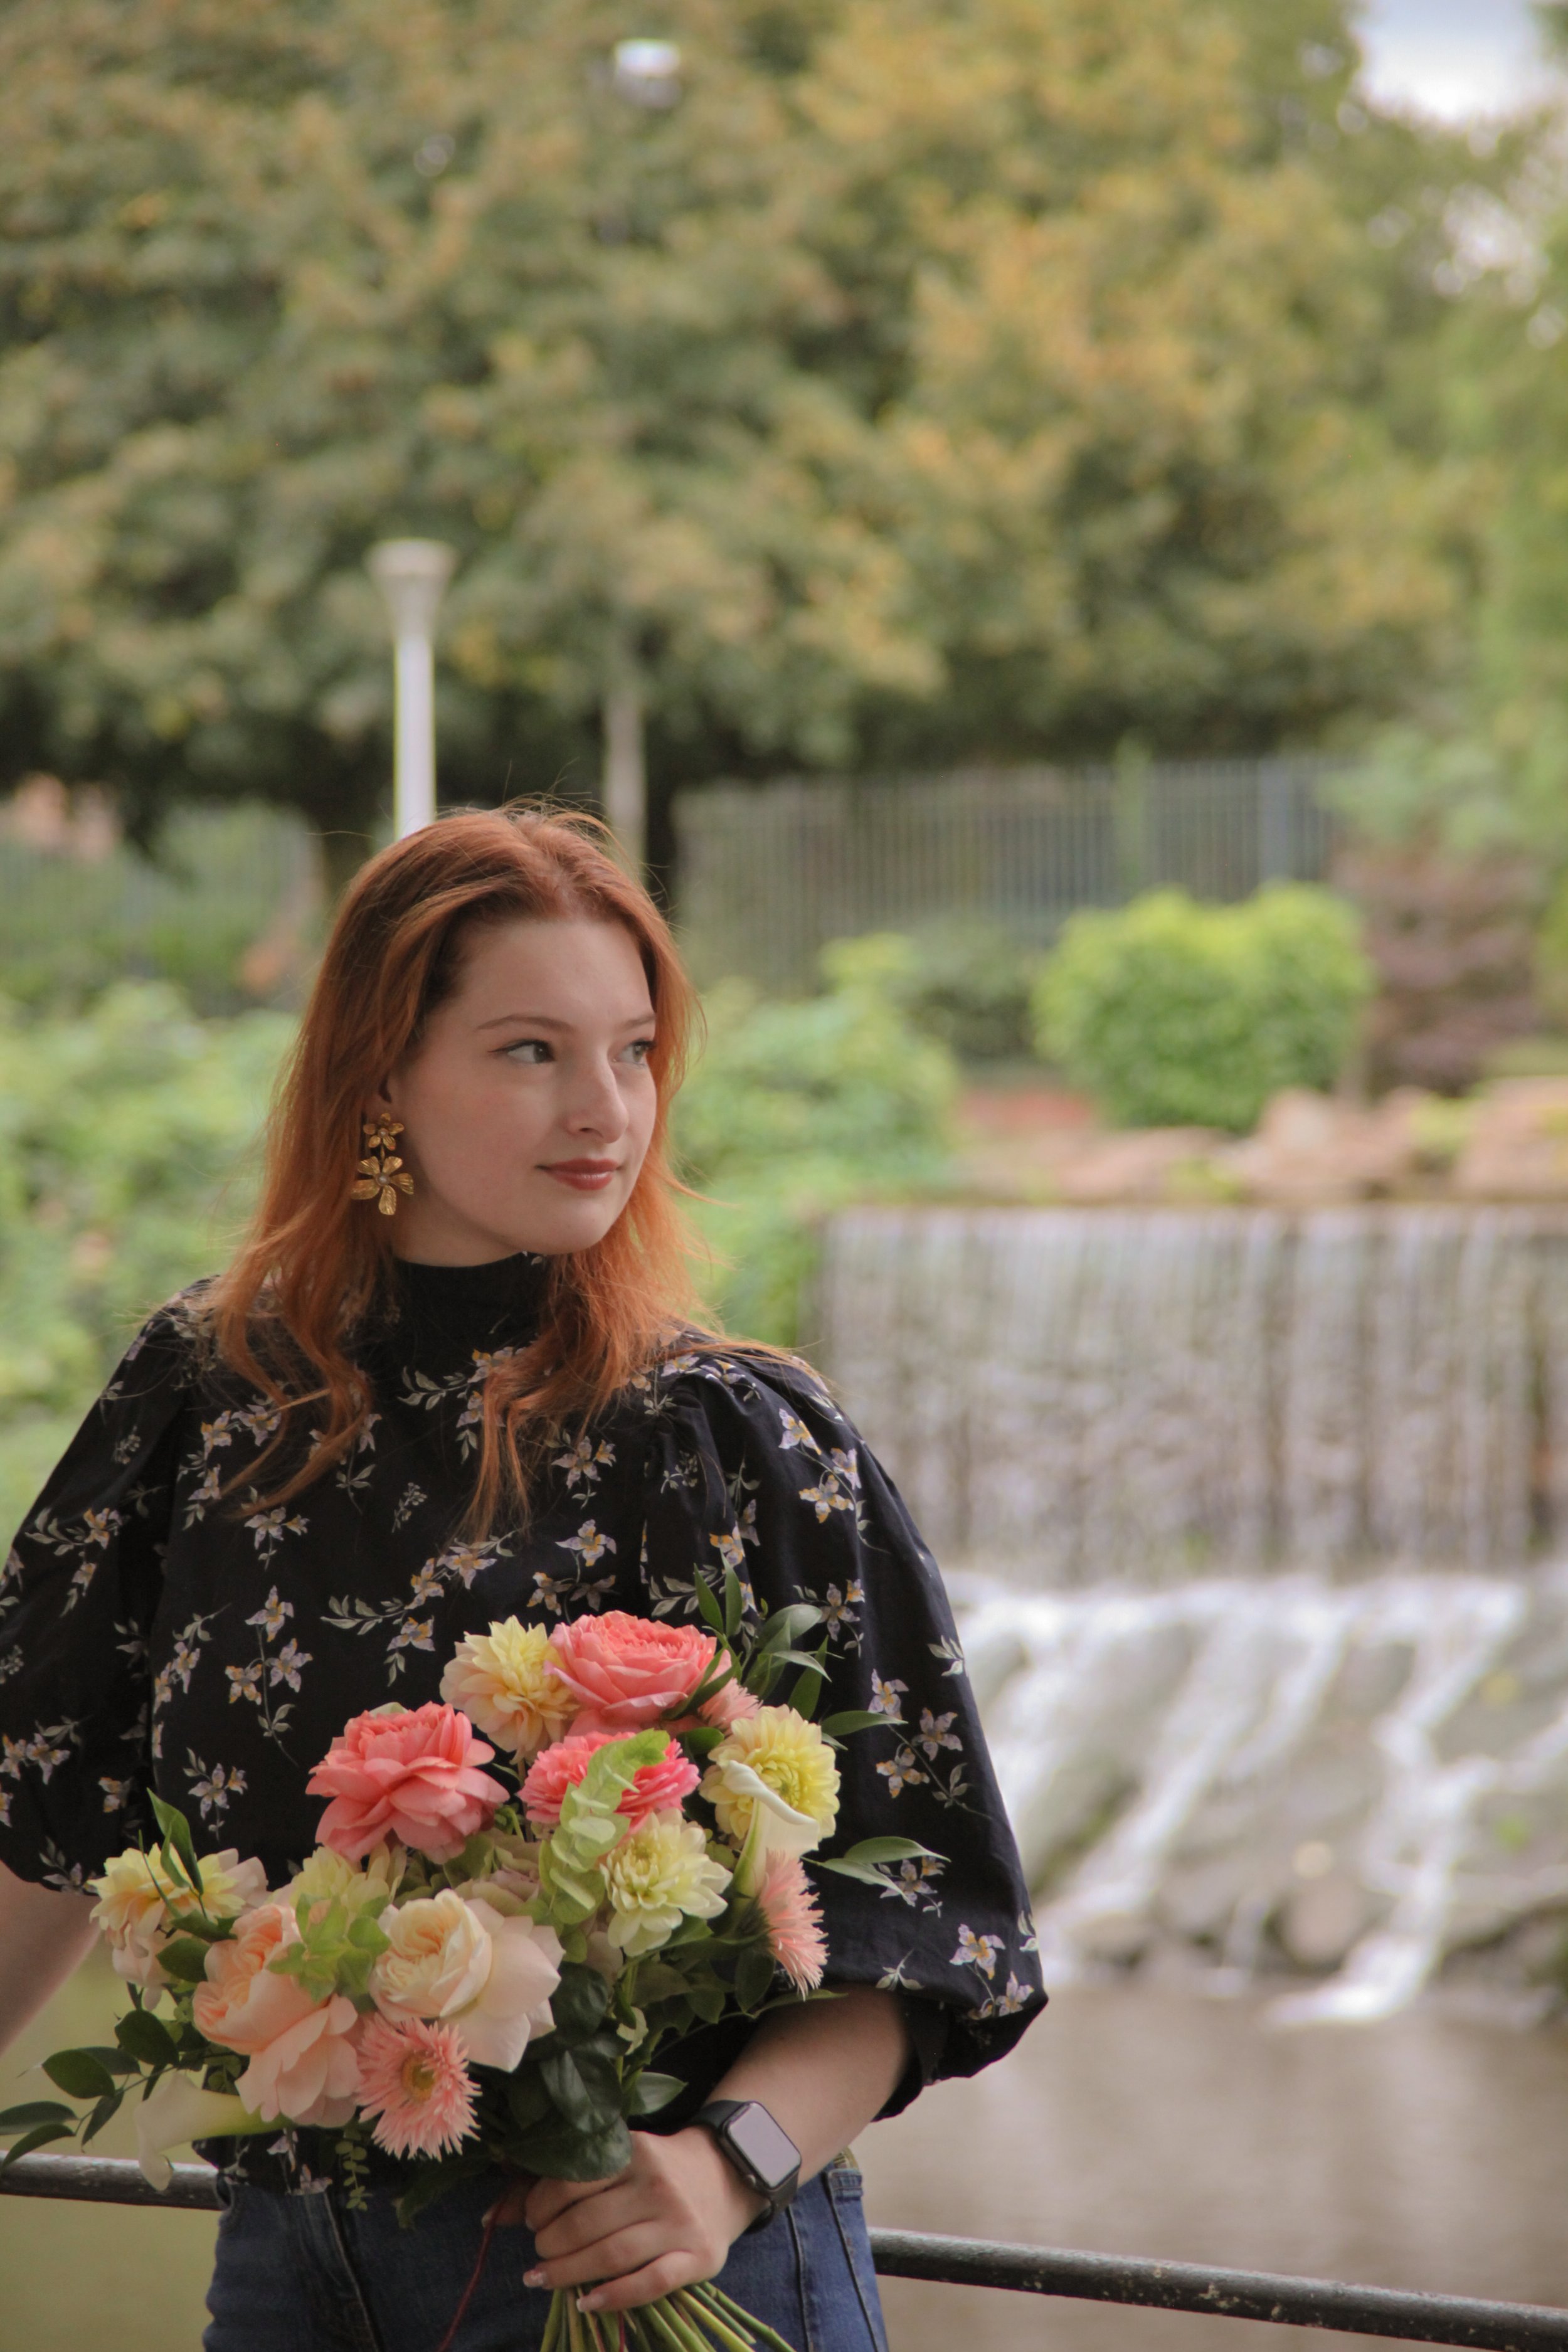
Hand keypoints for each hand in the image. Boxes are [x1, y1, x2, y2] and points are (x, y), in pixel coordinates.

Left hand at [503, 2128, 767, 2314]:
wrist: (724, 2177)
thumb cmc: (653, 2173)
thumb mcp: (614, 2163)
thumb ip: (556, 2184)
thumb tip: (491, 2216)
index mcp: (634, 2151)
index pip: (572, 2181)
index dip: (540, 2206)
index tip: (530, 2221)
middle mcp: (657, 2185)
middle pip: (587, 2224)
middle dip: (550, 2244)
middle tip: (539, 2252)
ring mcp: (679, 2223)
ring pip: (612, 2256)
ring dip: (567, 2274)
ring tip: (542, 2279)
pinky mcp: (697, 2257)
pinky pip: (649, 2283)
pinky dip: (612, 2298)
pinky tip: (585, 2303)